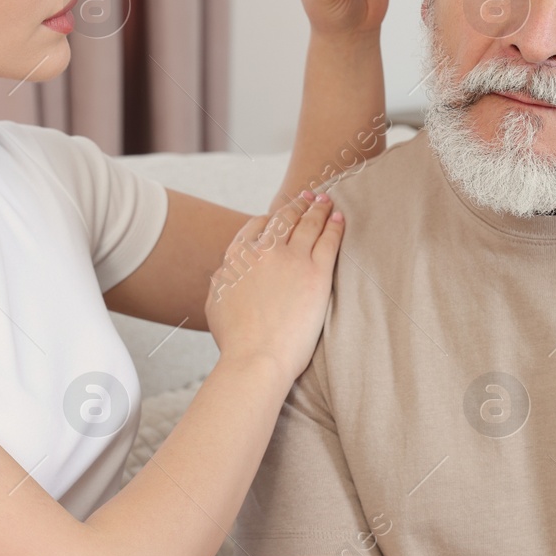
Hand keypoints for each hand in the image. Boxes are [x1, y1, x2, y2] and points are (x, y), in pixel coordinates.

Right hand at [205, 191, 343, 383]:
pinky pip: (329, 240)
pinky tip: (339, 218)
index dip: (270, 217)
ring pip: (308, 224)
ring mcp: (291, 259)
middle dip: (297, 205)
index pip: (256, 226)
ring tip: (326, 200)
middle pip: (284, 218)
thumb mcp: (216, 302)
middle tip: (308, 197)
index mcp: (238, 256)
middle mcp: (264, 250)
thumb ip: (223, 279)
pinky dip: (335, 225)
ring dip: (318, 208)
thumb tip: (227, 271)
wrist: (256, 358)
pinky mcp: (316, 273)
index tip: (279, 215)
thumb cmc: (235, 340)